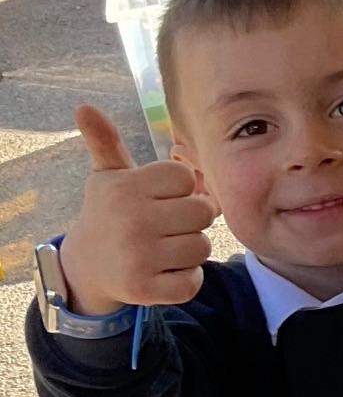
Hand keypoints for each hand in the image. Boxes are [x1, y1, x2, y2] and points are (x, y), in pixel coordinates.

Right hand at [57, 106, 216, 314]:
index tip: (164, 196)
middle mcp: (131, 219)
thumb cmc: (110, 213)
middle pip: (203, 212)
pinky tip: (165, 271)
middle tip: (170, 224)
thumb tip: (84, 107)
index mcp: (125, 187)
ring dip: (190, 249)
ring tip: (165, 247)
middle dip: (193, 218)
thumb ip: (107, 143)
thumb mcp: (107, 177)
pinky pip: (193, 281)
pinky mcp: (146, 289)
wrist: (87, 266)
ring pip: (201, 246)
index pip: (186, 177)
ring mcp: (138, 256)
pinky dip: (186, 278)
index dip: (183, 188)